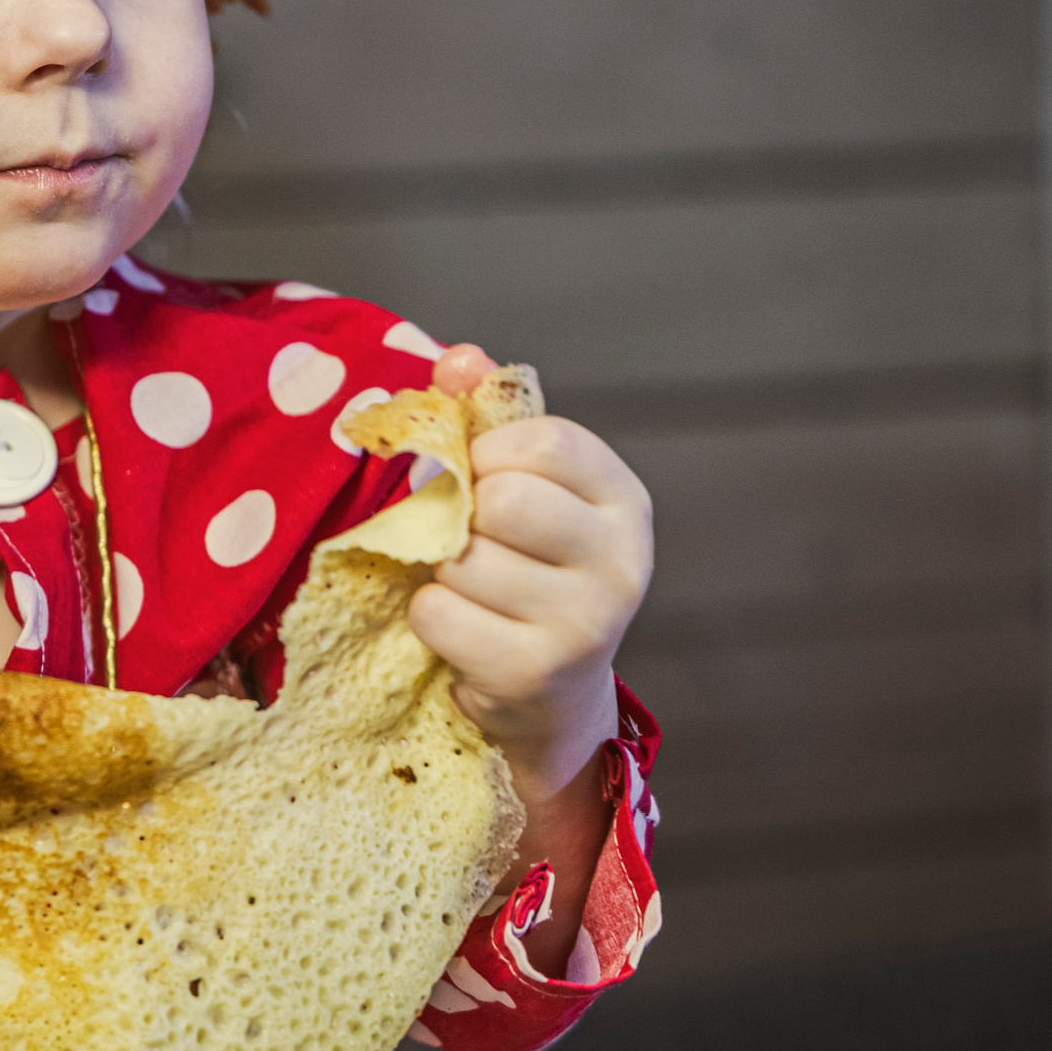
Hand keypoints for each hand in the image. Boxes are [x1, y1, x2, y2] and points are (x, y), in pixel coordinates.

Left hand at [410, 345, 651, 798]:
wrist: (549, 691)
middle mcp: (621, 561)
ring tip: (469, 588)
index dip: (488, 451)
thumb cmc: (528, 569)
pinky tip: (462, 627)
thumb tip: (459, 359)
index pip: (544, 439)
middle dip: (465, 515)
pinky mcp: (534, 671)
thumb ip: (489, 415)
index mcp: (622, 501)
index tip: (482, 476)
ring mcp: (584, 622)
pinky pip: (438, 611)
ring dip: (442, 569)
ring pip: (463, 559)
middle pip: (504, 500)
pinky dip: (429, 613)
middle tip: (471, 538)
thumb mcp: (523, 486)